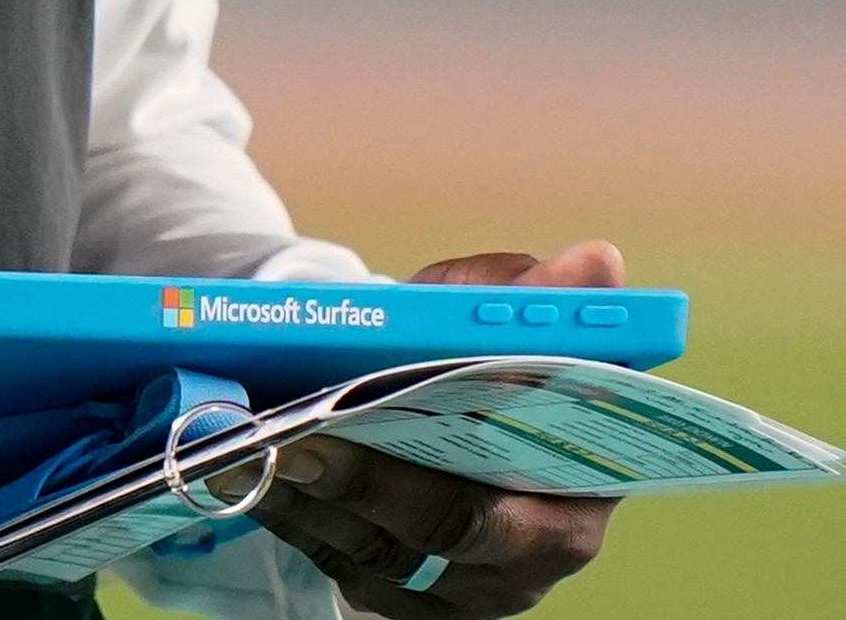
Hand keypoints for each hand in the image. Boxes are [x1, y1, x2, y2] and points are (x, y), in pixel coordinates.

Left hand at [250, 242, 627, 616]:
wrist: (430, 414)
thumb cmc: (474, 365)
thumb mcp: (496, 320)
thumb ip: (532, 299)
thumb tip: (597, 260)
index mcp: (576, 498)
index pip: (530, 486)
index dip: (462, 453)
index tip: (390, 405)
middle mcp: (523, 562)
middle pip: (443, 530)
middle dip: (366, 481)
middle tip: (298, 435)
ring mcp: (458, 594)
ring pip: (378, 552)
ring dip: (309, 498)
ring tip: (253, 445)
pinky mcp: (400, 601)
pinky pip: (337, 564)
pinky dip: (290, 516)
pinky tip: (248, 473)